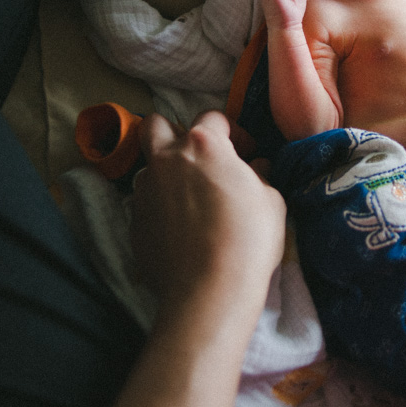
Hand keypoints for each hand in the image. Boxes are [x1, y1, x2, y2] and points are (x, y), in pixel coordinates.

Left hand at [129, 112, 285, 307]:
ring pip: (147, 166)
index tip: (245, 152)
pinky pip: (145, 203)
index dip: (232, 132)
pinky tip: (180, 229)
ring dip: (165, 173)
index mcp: (203, 145)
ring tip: (189, 198)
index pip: (213, 117)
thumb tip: (257, 168)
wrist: (209, 288)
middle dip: (174, 132)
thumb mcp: (271, 201)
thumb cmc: (248, 238)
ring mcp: (145, 190)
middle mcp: (166, 159)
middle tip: (198, 157)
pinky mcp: (133, 222)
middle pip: (156, 125)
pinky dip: (160, 207)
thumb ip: (260, 176)